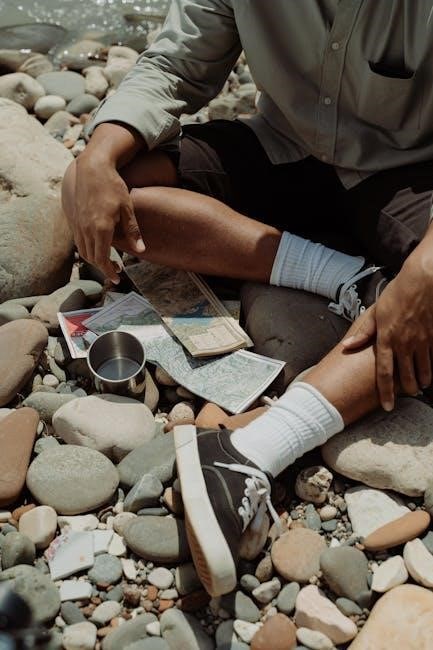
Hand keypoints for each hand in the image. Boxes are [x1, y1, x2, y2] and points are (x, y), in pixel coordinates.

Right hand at [71, 154, 144, 283]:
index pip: (102, 259)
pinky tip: (98, 246)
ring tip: (108, 260)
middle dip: (103, 268)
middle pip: (91, 258)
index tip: (117, 279)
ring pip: (83, 250)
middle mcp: (86, 229)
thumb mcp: (127, 208)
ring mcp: (77, 223)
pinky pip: (78, 240)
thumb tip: (142, 251)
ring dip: (94, 259)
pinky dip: (87, 248)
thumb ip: (133, 231)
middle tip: (116, 271)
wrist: (92, 168)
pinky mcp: (73, 218)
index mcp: (101, 228)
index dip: (109, 272)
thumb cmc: (112, 186)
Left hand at [342, 264, 432, 410]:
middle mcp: (405, 344)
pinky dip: (432, 366)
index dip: (386, 392)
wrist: (423, 281)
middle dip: (407, 390)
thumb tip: (347, 345)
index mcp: (387, 339)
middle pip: (406, 376)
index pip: (384, 373)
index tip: (388, 406)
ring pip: (424, 370)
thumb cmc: (397, 294)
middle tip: (407, 394)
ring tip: (420, 385)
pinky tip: (430, 369)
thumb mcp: (375, 312)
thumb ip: (363, 332)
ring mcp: (422, 341)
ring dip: (422, 381)